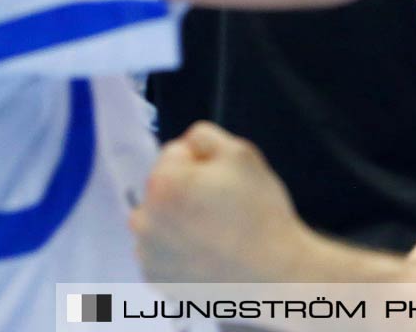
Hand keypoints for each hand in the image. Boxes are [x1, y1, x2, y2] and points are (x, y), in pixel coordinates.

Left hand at [132, 123, 316, 283]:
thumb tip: (186, 145)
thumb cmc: (258, 213)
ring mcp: (147, 254)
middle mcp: (144, 220)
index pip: (174, 153)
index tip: (224, 181)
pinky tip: (206, 253)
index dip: (202, 162)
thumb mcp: (242, 154)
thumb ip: (204, 135)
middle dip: (185, 190)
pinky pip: (161, 251)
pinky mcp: (155, 279)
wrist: (271, 275)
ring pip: (159, 220)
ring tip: (215, 233)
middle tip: (222, 207)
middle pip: (162, 187)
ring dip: (178, 220)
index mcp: (163, 184)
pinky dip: (177, 250)